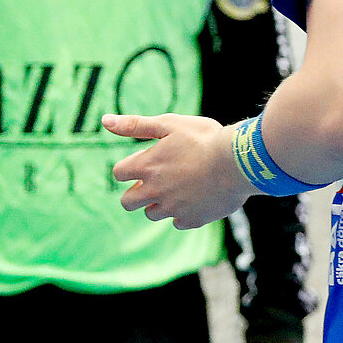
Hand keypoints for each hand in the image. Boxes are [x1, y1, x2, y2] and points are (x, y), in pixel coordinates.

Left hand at [103, 112, 253, 228]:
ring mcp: (172, 208)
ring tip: (179, 188)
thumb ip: (135, 124)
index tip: (144, 163)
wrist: (238, 162)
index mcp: (146, 167)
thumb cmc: (204, 138)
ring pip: (152, 214)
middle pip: (128, 202)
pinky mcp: (192, 220)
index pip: (119, 174)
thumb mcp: (168, 124)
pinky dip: (183, 213)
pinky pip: (178, 222)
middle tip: (155, 181)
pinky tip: (195, 198)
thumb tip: (105, 120)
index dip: (129, 169)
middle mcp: (154, 191)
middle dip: (136, 193)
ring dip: (159, 203)